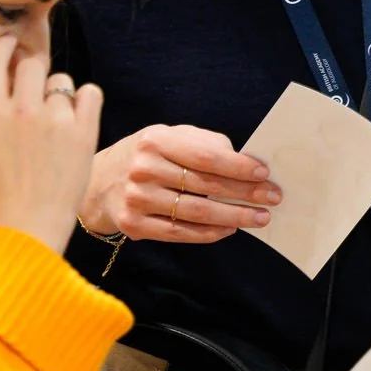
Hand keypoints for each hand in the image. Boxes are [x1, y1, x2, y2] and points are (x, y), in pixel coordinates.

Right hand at [0, 35, 100, 251]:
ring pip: (61, 80)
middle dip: (30, 72)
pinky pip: (91, 93)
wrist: (30, 225)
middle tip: (33, 92)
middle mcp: (25, 111)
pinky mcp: (83, 133)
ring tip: (53, 118)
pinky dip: (86, 98)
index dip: (2, 47)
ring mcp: (57, 121)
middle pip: (31, 64)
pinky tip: (76, 115)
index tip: (8, 44)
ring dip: (57, 92)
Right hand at [84, 124, 279, 244]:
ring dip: (234, 216)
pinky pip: (180, 232)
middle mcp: (143, 169)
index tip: (265, 173)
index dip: (238, 166)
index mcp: (155, 141)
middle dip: (245, 193)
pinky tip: (230, 229)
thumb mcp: (168, 137)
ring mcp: (137, 199)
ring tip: (259, 217)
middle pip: (205, 185)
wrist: (97, 182)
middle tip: (273, 198)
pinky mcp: (134, 225)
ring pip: (197, 212)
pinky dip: (209, 233)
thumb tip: (243, 159)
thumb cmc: (144, 156)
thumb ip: (203, 143)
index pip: (205, 156)